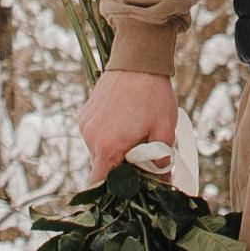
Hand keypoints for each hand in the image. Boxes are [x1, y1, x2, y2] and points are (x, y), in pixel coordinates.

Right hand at [78, 67, 178, 181]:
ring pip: (97, 152)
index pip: (100, 185)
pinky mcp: (85, 114)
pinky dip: (107, 137)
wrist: (138, 59)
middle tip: (141, 160)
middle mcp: (91, 138)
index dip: (114, 191)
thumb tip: (161, 182)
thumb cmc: (153, 95)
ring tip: (134, 136)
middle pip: (100, 169)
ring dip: (113, 152)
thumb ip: (161, 161)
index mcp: (108, 147)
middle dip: (119, 170)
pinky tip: (124, 124)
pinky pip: (94, 136)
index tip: (130, 188)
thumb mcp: (164, 130)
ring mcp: (85, 125)